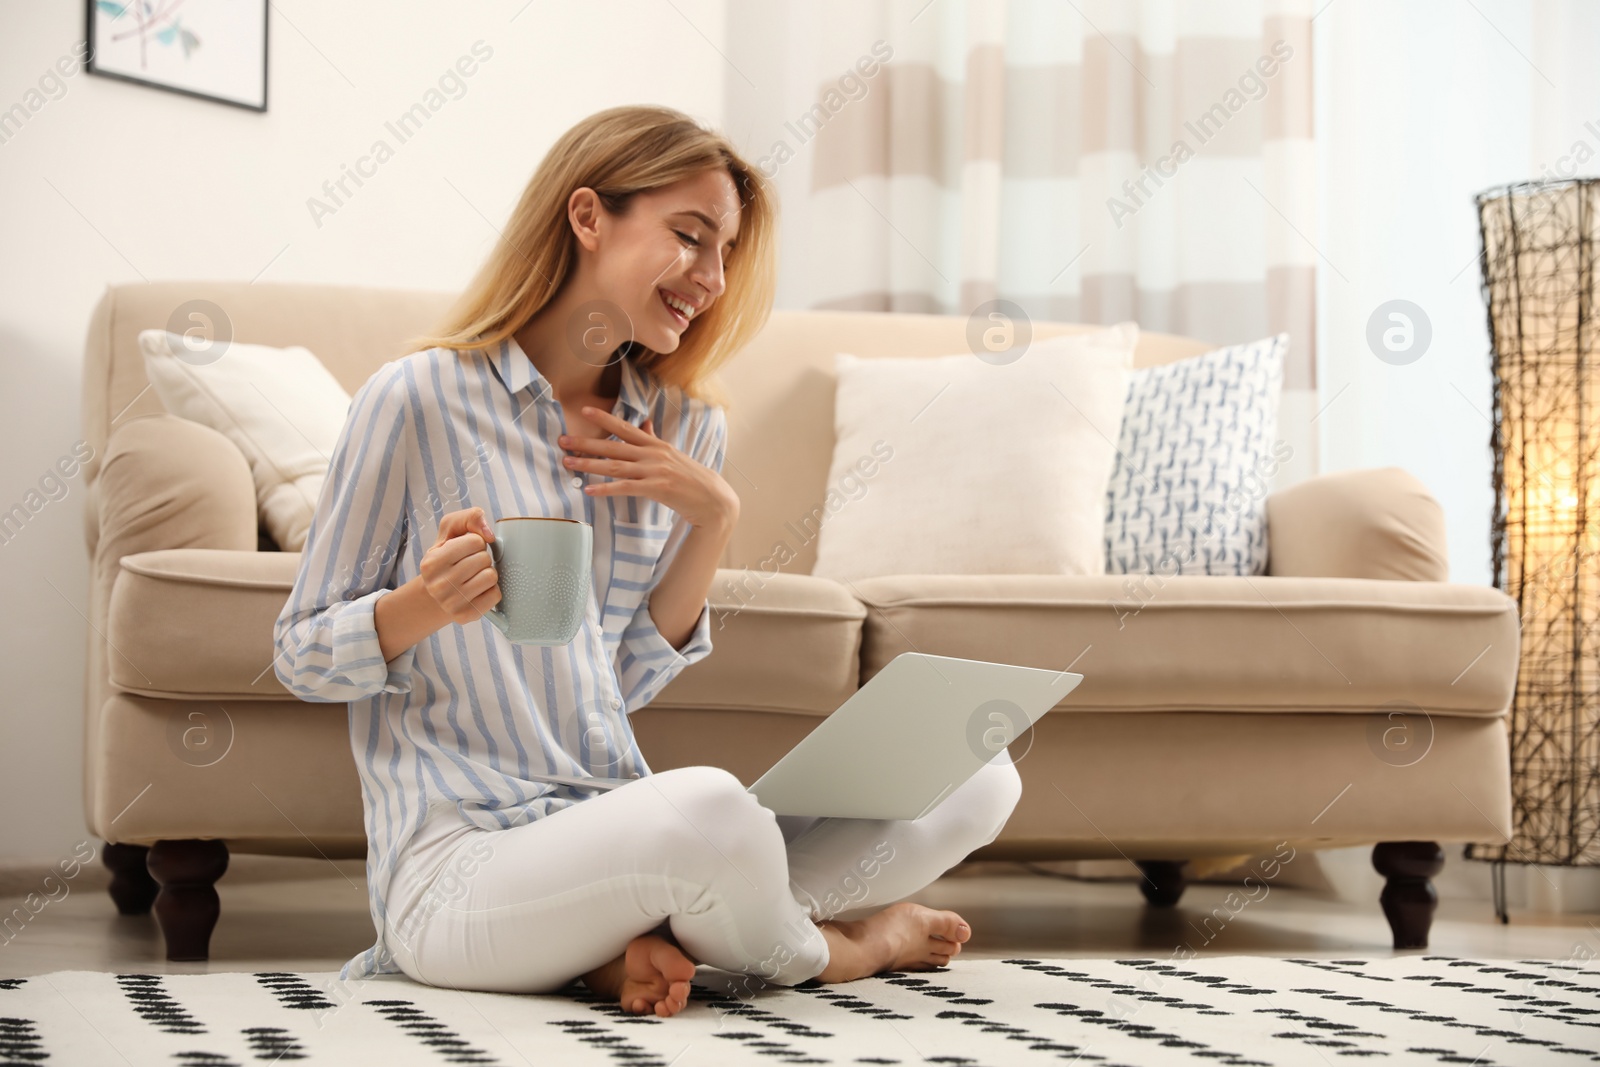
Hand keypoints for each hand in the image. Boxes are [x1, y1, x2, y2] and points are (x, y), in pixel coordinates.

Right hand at [420, 506, 500, 624]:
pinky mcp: (467, 616)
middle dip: (482, 558)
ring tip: (474, 576)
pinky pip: (496, 595)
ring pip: (491, 576)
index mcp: (432, 562)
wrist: (436, 594)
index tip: (466, 550)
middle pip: (484, 559)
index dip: (476, 542)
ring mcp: (452, 603)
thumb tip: (489, 534)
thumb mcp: (450, 532)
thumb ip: (469, 518)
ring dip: (488, 573)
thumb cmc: (447, 558)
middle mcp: (439, 585)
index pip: (475, 541)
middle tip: (470, 565)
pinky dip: (491, 590)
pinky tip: (478, 590)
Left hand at [558, 408, 736, 529]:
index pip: (625, 428)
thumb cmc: (692, 479)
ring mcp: (655, 471)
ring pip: (615, 466)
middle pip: (614, 446)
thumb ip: (653, 440)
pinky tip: (589, 490)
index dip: (604, 419)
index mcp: (656, 445)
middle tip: (562, 440)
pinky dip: (606, 489)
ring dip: (589, 464)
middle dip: (586, 442)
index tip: (584, 411)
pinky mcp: (657, 488)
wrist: (713, 499)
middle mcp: (653, 454)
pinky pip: (626, 488)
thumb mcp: (673, 455)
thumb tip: (643, 423)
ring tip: (568, 462)